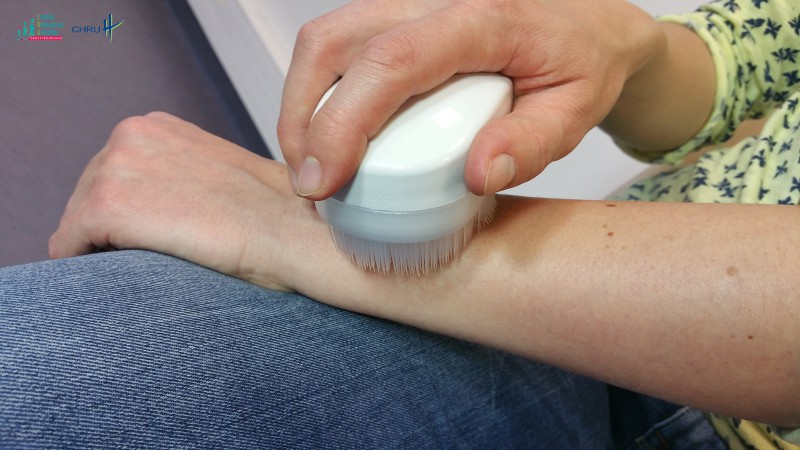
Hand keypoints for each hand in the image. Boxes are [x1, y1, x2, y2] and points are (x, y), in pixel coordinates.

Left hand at [49, 112, 332, 291]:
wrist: (297, 234)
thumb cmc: (275, 215)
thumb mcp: (223, 175)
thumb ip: (183, 176)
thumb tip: (165, 208)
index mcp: (158, 126)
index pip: (111, 176)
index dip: (126, 216)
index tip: (146, 242)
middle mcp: (131, 134)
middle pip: (87, 195)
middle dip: (107, 232)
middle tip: (146, 262)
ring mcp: (117, 167)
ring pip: (77, 222)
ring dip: (100, 249)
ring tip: (144, 269)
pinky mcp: (109, 206)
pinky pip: (69, 244)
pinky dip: (86, 265)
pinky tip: (122, 277)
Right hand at [277, 0, 662, 198]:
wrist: (588, 27)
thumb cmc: (582, 66)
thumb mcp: (573, 114)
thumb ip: (529, 145)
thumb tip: (475, 176)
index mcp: (481, 20)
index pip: (392, 61)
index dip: (343, 121)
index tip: (326, 180)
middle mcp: (433, 0)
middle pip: (336, 42)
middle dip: (302, 117)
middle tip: (311, 183)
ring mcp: (409, 3)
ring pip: (325, 39)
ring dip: (302, 104)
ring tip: (312, 163)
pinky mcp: (396, 14)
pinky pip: (339, 45)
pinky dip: (319, 92)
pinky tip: (329, 133)